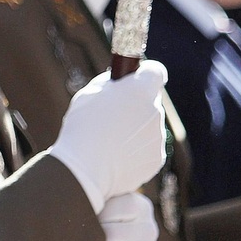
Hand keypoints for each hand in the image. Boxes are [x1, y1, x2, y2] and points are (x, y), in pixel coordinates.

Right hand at [48, 62, 167, 211]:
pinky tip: (115, 157)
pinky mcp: (157, 158)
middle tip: (113, 116)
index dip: (145, 74)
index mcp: (140, 90)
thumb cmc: (82, 128)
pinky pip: (148, 148)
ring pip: (149, 127)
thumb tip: (119, 86)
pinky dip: (135, 151)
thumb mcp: (90, 94)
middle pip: (151, 102)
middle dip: (136, 106)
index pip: (156, 72)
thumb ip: (111, 86)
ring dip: (135, 130)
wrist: (85, 169)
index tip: (136, 79)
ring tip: (109, 142)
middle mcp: (155, 111)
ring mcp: (158, 137)